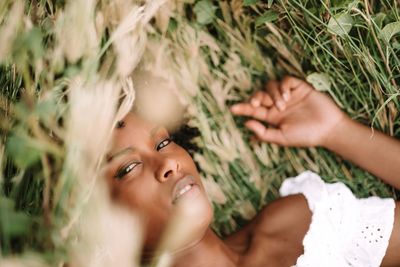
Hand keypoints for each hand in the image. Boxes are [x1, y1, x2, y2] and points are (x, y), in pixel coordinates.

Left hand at [230, 76, 346, 146]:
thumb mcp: (281, 138)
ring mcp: (288, 95)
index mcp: (272, 117)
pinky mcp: (299, 87)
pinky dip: (283, 86)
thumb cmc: (305, 136)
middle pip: (260, 95)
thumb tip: (246, 124)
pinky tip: (287, 96)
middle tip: (255, 104)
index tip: (232, 109)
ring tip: (282, 106)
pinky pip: (286, 80)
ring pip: (271, 86)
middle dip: (255, 98)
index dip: (243, 108)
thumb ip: (263, 133)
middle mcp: (278, 105)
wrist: (328, 129)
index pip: (254, 111)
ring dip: (273, 94)